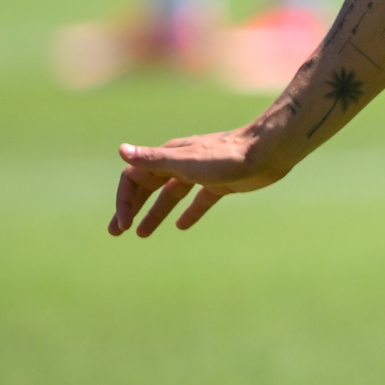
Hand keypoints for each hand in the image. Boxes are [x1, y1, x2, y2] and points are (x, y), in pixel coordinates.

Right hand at [109, 129, 286, 238]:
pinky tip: (182, 226)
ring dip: (155, 213)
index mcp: (168, 156)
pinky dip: (189, 212)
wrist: (267, 152)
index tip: (123, 224)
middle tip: (117, 232)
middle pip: (148, 187)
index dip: (124, 200)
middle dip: (131, 208)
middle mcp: (181, 163)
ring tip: (142, 234)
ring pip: (171, 195)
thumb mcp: (184, 162)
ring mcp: (201, 174)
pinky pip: (199, 200)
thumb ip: (153, 159)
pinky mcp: (221, 184)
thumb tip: (121, 150)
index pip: (134, 177)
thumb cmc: (225, 156)